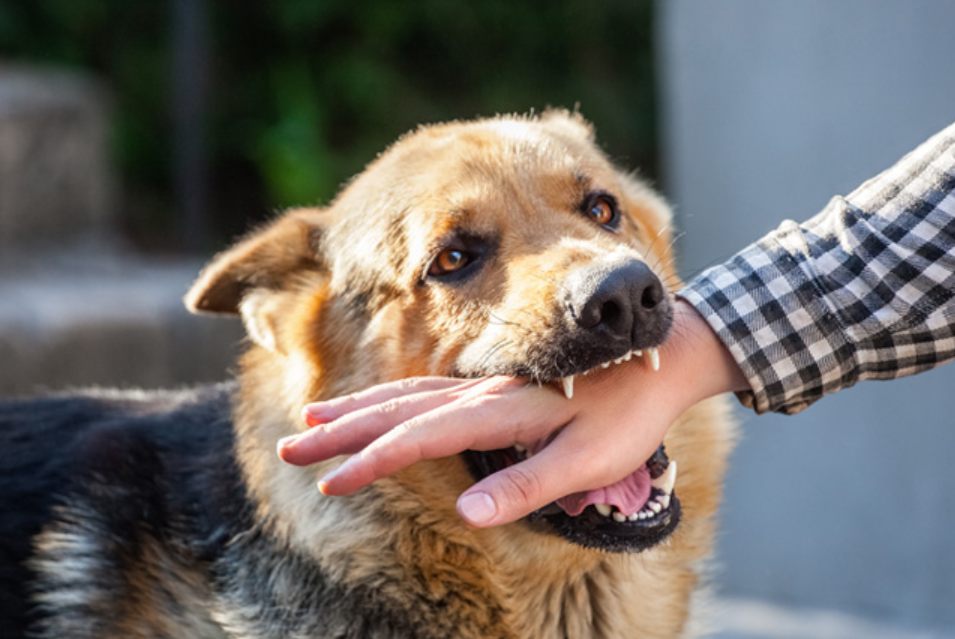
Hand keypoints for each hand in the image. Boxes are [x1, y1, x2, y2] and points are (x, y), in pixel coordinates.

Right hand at [277, 301, 747, 526]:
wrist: (663, 356)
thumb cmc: (629, 415)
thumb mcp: (589, 460)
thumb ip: (528, 484)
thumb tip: (468, 513)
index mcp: (501, 411)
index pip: (421, 438)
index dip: (372, 461)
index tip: (331, 481)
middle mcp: (483, 392)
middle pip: (397, 410)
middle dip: (341, 430)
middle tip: (291, 445)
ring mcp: (486, 385)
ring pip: (406, 394)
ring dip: (358, 409)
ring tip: (314, 418)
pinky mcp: (494, 386)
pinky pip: (429, 391)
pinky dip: (391, 400)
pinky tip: (378, 407)